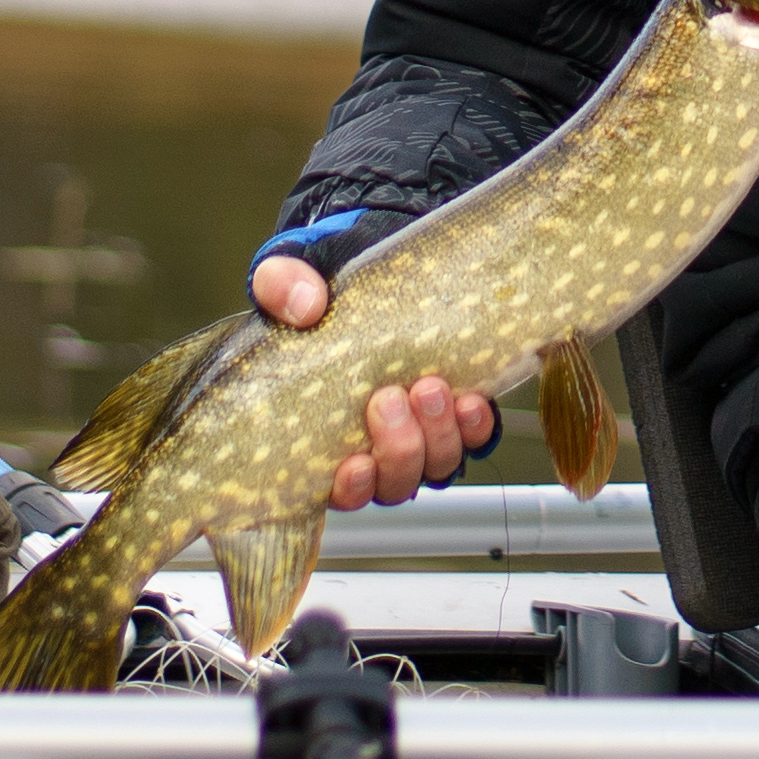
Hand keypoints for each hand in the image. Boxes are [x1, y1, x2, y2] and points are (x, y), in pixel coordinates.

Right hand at [251, 257, 496, 510]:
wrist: (369, 269)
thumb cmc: (318, 291)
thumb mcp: (288, 278)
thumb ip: (282, 287)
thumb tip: (304, 307)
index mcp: (316, 436)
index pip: (334, 490)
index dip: (350, 488)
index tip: (353, 464)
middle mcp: (369, 446)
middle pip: (394, 483)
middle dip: (399, 449)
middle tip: (391, 399)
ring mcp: (417, 432)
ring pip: (436, 467)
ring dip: (438, 436)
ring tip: (430, 389)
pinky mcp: (455, 412)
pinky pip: (475, 439)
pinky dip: (476, 427)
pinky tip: (471, 401)